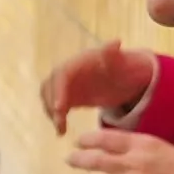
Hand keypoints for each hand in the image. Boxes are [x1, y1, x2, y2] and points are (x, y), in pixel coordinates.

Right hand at [39, 42, 158, 131]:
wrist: (124, 77)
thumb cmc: (122, 67)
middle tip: (59, 121)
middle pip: (50, 86)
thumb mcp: (121, 62)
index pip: (62, 74)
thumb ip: (114, 54)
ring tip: (60, 128)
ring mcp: (67, 85)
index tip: (59, 107)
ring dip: (51, 112)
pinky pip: (56, 106)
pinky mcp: (68, 97)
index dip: (58, 90)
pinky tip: (61, 132)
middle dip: (50, 103)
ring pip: (49, 97)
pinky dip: (56, 118)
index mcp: (78, 62)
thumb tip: (116, 41)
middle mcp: (68, 72)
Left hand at [69, 128, 173, 173]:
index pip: (105, 138)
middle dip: (79, 159)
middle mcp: (130, 164)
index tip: (79, 141)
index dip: (88, 139)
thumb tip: (123, 149)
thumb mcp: (164, 148)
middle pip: (95, 160)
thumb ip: (141, 148)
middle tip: (71, 159)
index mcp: (141, 145)